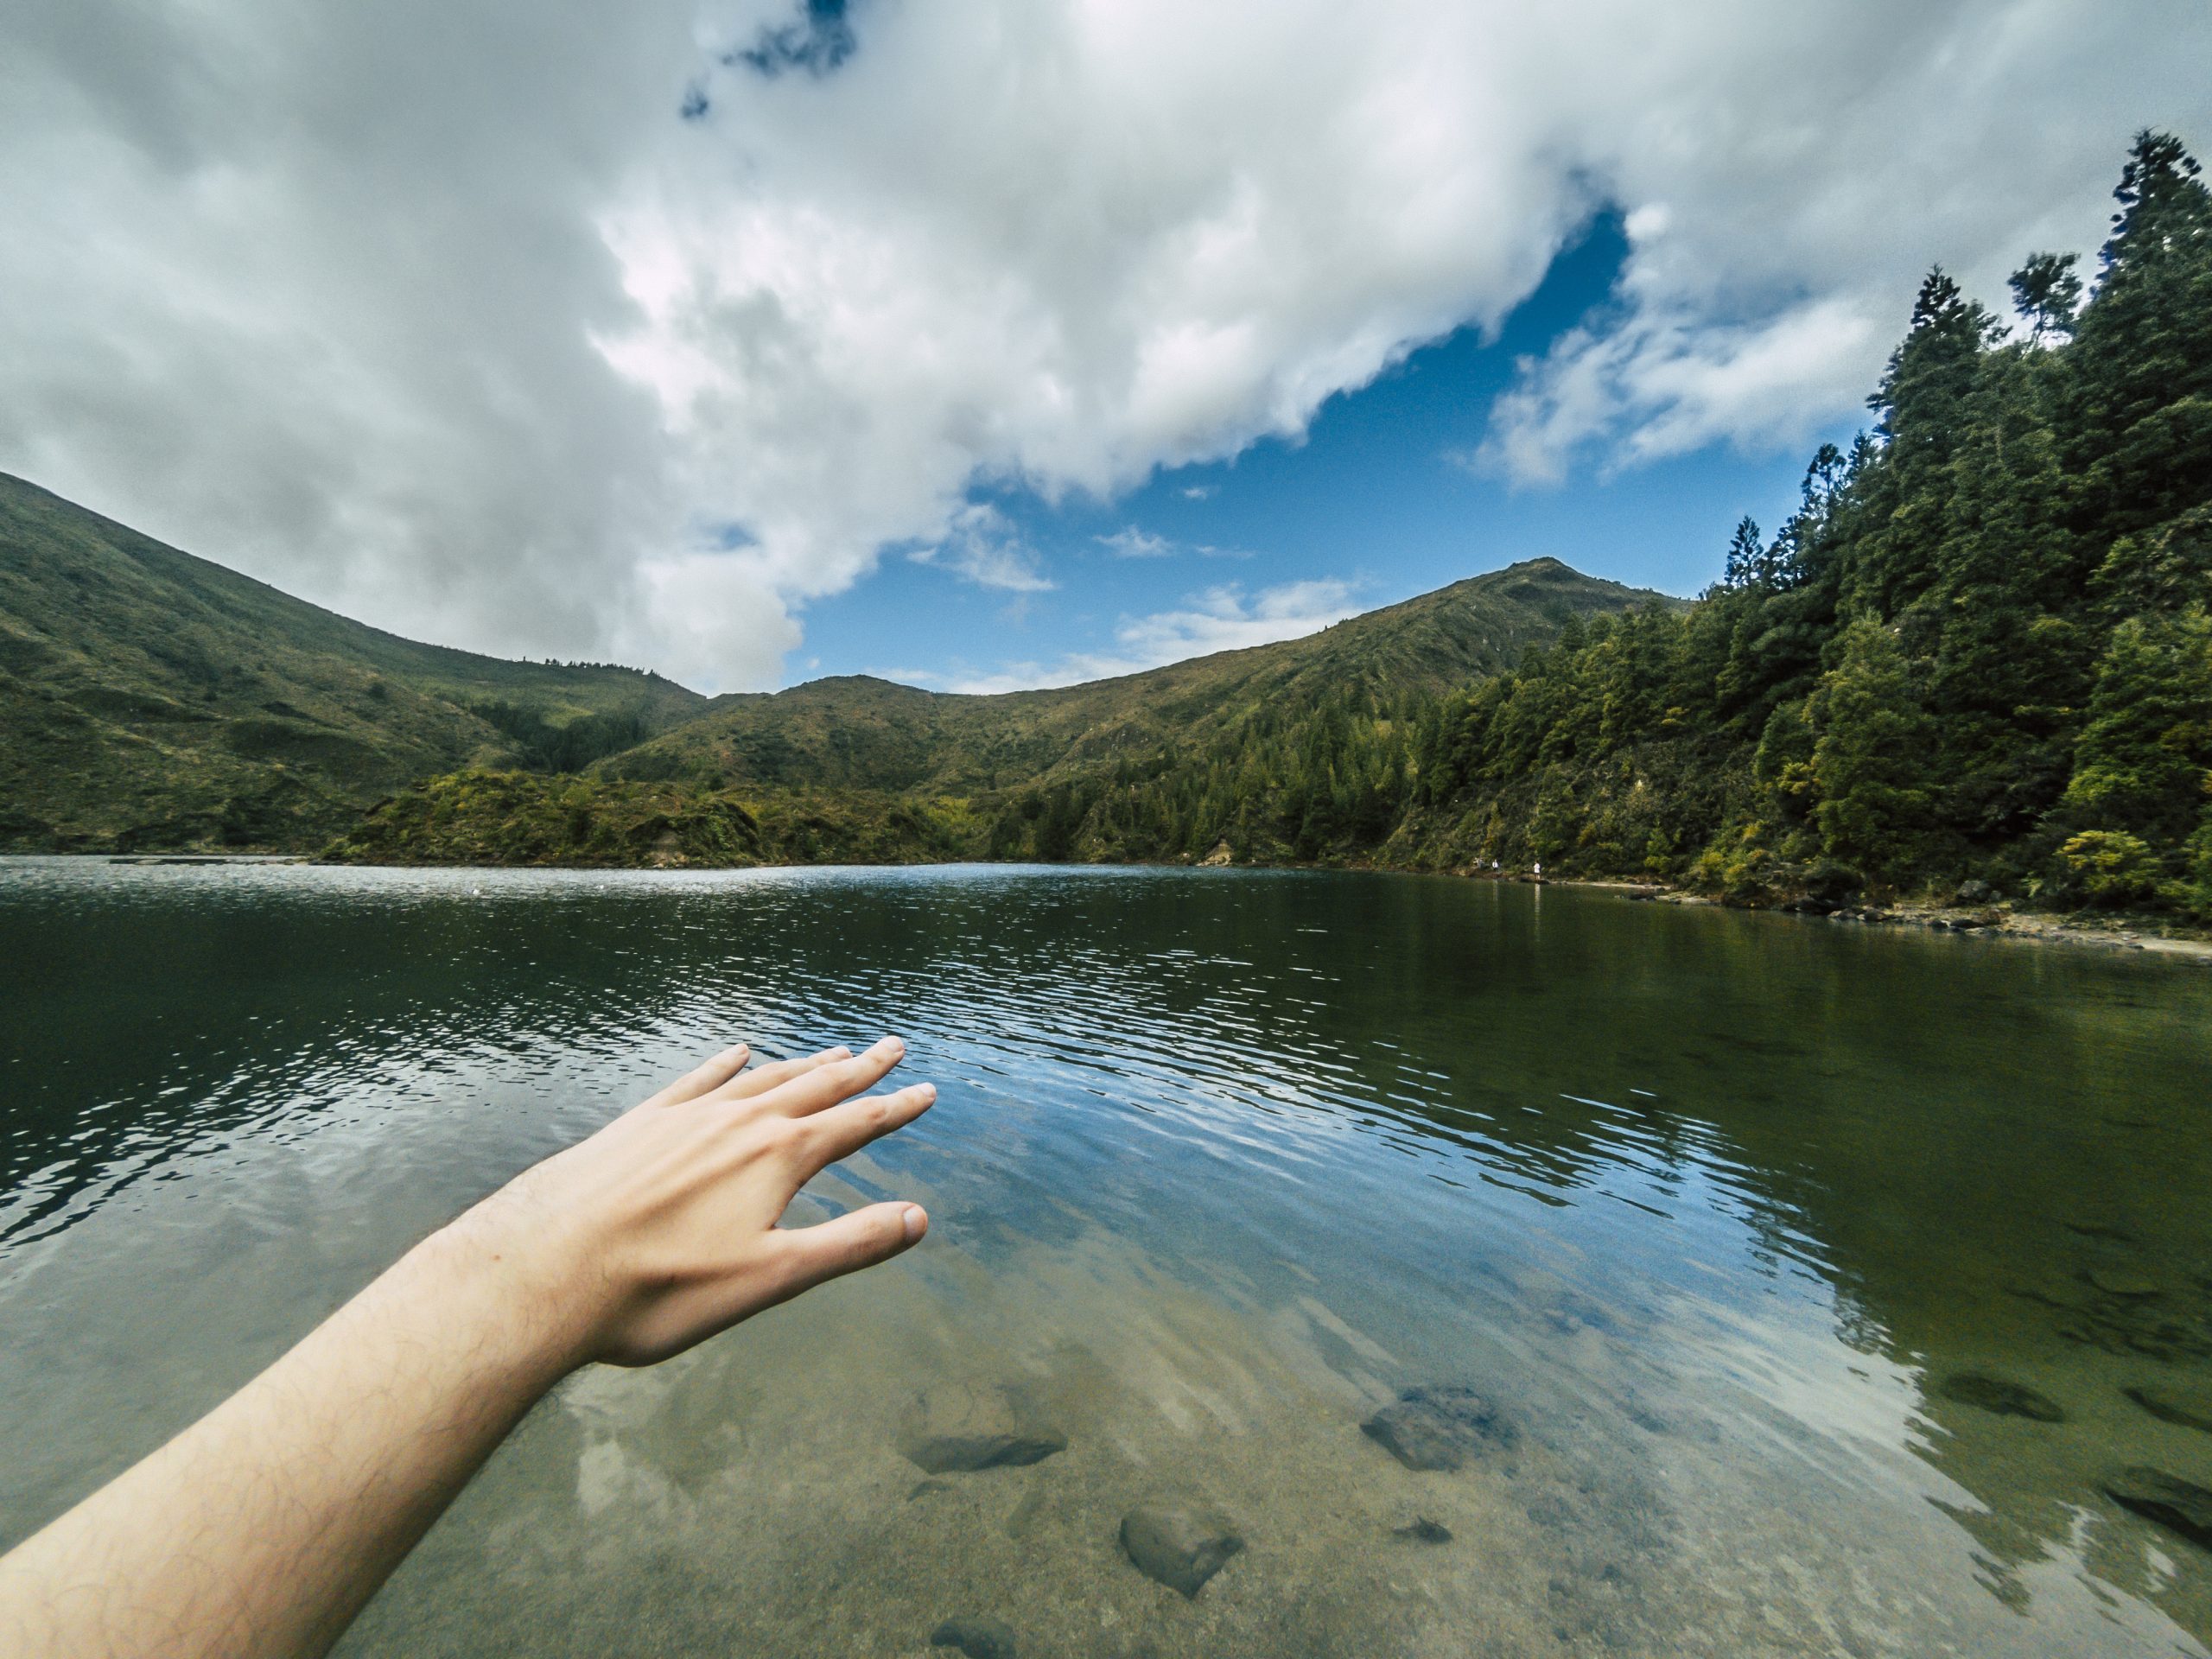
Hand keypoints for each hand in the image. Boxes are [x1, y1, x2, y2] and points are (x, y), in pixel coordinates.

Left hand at [452, 1036, 934, 1367]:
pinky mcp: (640, 1124)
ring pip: (760, 1079)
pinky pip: (697, 1080)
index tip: (927, 1090)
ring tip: (832, 1049)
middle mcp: (738, 1121)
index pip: (853, 1123)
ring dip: (802, 1064)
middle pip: (814, 1086)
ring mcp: (687, 1117)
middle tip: (891, 1046)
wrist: (546, 1270)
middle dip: (858, 1070)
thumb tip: (918, 1218)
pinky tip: (737, 1053)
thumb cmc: (662, 1290)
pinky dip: (725, 1064)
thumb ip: (849, 1245)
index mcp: (779, 1157)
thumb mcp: (772, 1278)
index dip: (895, 1108)